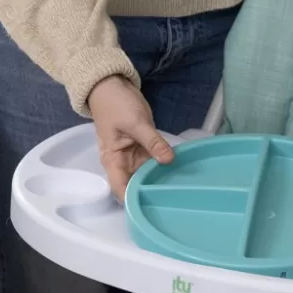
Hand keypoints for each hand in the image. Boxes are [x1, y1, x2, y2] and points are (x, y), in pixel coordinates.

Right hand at [88, 75, 173, 200]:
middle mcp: (123, 163)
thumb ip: (153, 142)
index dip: (133, 201)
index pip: (121, 189)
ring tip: (180, 190)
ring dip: (160, 180)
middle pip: (135, 186)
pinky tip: (178, 172)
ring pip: (147, 175)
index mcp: (113, 161)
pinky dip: (163, 166)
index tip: (152, 207)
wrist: (112, 86)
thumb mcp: (135, 123)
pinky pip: (153, 162)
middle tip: (174, 201)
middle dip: (151, 193)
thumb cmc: (115, 104)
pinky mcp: (143, 149)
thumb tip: (169, 160)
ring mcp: (133, 156)